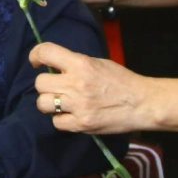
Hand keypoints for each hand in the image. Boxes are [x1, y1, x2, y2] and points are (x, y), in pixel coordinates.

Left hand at [31, 41, 157, 134]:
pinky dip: (61, 119)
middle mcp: (76, 84)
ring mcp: (78, 106)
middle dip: (46, 84)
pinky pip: (56, 123)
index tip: (36, 61)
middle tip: (57, 86)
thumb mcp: (98, 63)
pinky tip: (71, 115)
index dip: (36, 55)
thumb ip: (76, 64)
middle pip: (40, 83)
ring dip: (49, 103)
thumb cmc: (122, 80)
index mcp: (81, 63)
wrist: (142, 103)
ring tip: (61, 102)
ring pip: (42, 103)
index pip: (46, 52)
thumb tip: (55, 66)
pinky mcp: (81, 125)